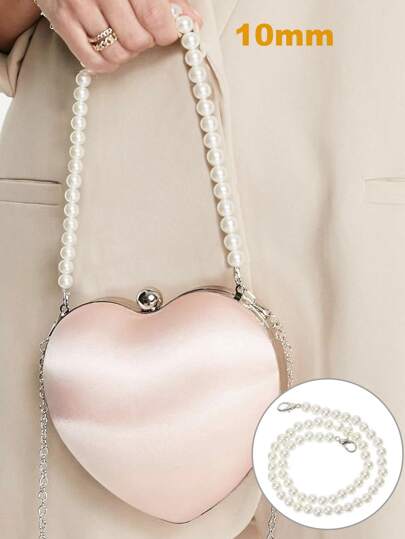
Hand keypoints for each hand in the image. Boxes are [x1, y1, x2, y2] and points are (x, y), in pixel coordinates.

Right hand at [37, 0, 202, 72]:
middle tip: (141, 32)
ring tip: (123, 38)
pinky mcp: (62, 20)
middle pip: (136, 40)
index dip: (166, 33)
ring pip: (116, 53)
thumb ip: (169, 0)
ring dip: (126, 53)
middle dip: (144, 42)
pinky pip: (93, 61)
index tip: (165, 32)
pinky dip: (107, 63)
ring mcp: (78, 4)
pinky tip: (110, 50)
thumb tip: (193, 22)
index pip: (155, 17)